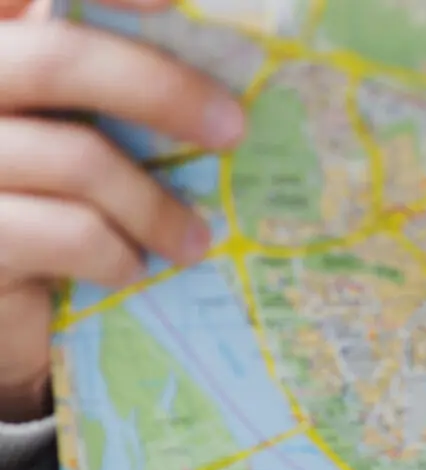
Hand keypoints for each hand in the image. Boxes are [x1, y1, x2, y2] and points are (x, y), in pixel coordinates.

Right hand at [0, 0, 243, 421]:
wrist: (1, 312)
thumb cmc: (37, 213)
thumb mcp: (60, 137)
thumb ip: (93, 92)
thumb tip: (205, 83)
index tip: (169, 0)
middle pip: (57, 60)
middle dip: (159, 89)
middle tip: (232, 127)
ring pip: (75, 158)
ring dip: (154, 204)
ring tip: (194, 240)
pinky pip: (69, 233)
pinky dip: (118, 253)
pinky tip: (131, 269)